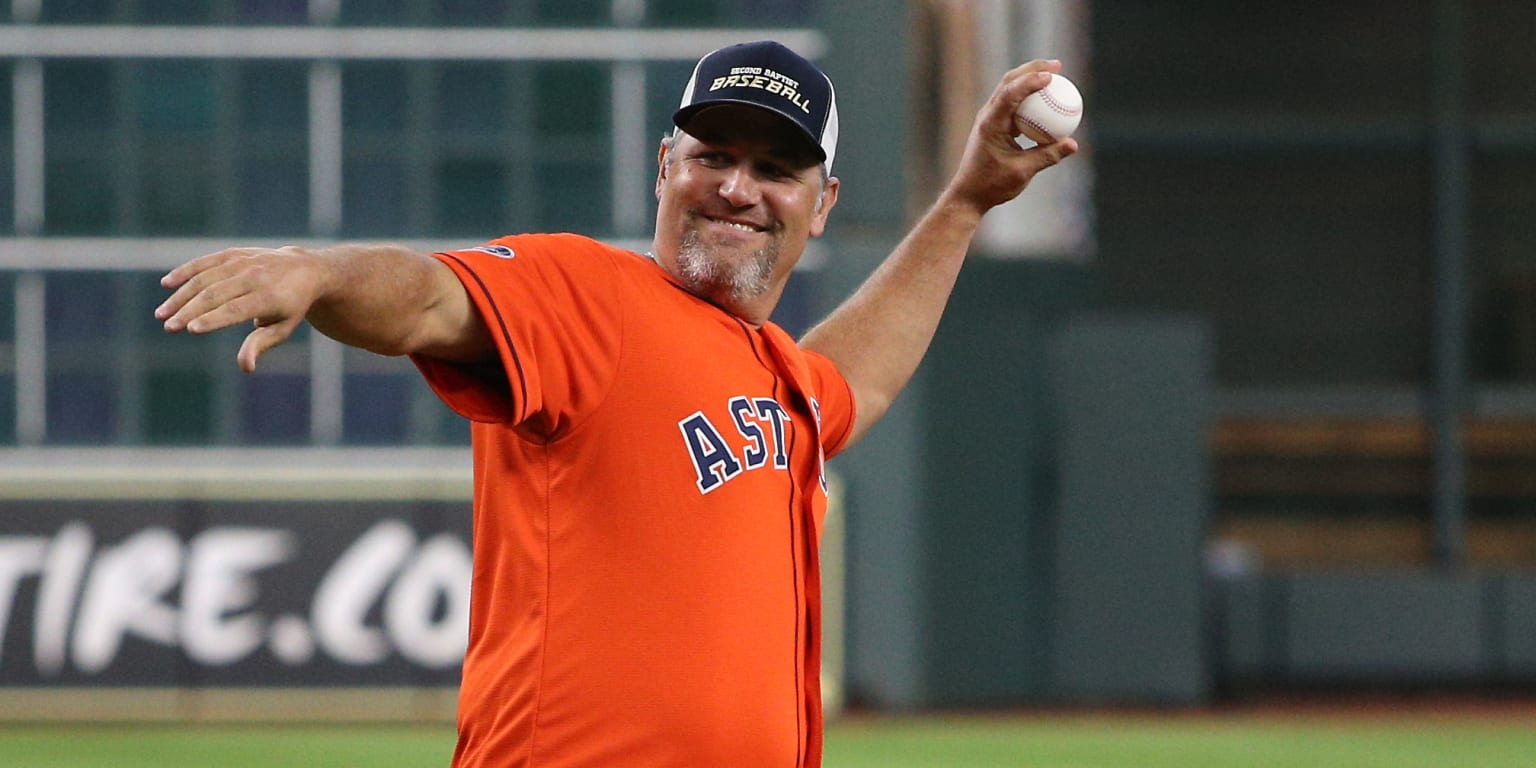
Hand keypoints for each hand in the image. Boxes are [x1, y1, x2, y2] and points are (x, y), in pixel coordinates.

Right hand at [155, 246, 330, 372]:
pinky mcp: (234, 254)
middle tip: (168, 326)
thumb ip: (260, 344)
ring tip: (162, 314)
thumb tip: (246, 368)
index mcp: (270, 297)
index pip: (236, 309)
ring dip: (181, 295)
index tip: (190, 329)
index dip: (213, 319)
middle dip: (189, 311)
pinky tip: (166, 284)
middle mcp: (256, 276)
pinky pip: (206, 261)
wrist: (305, 270)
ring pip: (206, 277)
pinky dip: (185, 271)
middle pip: (216, 294)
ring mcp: (244, 262)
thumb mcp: (282, 328)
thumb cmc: (290, 307)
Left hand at [940, 59, 1079, 216]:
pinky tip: (1046, 101)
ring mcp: (989, 118)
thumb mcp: (1022, 172)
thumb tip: (1073, 144)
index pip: (1010, 93)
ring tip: (1053, 75)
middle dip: (1033, 69)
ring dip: (1030, 78)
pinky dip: (1029, 98)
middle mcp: (987, 116)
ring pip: (1009, 89)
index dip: (1031, 80)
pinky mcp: (993, 124)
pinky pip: (1013, 104)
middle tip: (1057, 66)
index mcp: (990, 124)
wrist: (969, 194)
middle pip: (1009, 81)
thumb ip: (1048, 156)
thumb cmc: (992, 185)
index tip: (1052, 76)